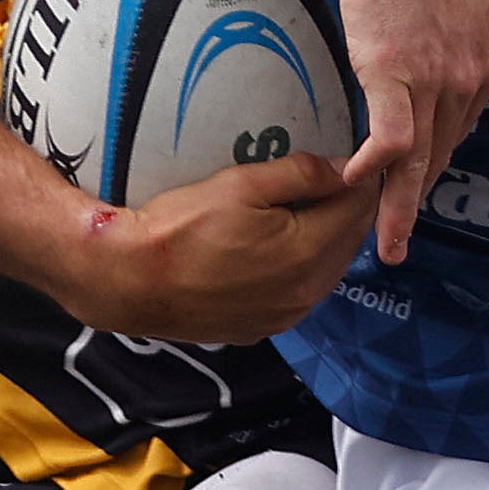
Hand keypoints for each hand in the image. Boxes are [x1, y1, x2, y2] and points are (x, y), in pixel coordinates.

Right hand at [64, 148, 380, 342]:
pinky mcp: (265, 329)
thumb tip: (347, 169)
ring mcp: (287, 316)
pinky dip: (304, 268)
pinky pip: (302, 292)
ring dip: (329, 239)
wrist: (129, 281)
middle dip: (348, 209)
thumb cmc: (180, 226)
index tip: (352, 160)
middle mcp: (307, 291)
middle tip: (334, 180)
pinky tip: (284, 248)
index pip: (358, 208)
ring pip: (329, 269)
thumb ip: (303, 174)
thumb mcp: (241, 185)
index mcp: (308, 252)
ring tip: (311, 210)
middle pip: (349, 241)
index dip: (360, 180)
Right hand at [337, 0, 488, 264]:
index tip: (424, 182)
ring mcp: (433, 79)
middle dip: (421, 197)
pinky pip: (389, 137)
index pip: (464, 123)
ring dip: (399, 206)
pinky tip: (355, 188)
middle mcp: (469, 78)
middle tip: (402, 235)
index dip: (442, 155)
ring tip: (387, 245)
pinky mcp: (394, 73)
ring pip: (418, 158)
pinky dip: (374, 168)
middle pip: (442, 151)